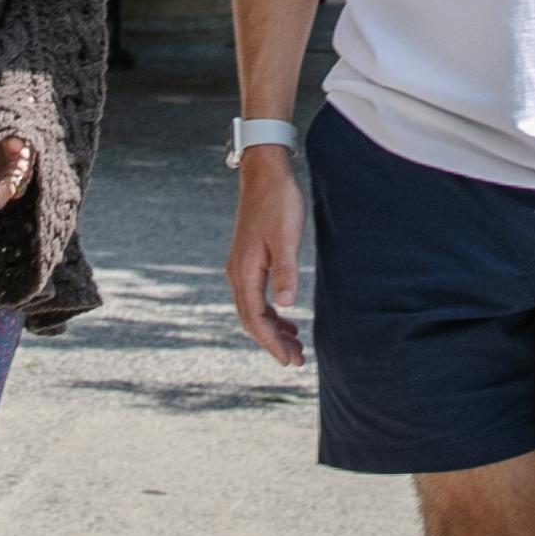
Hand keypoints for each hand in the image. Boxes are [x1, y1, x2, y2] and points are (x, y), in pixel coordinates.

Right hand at [226, 151, 306, 366]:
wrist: (265, 174)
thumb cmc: (277, 203)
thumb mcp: (286, 238)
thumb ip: (285, 272)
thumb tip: (286, 306)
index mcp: (245, 271)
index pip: (255, 319)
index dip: (271, 343)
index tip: (290, 360)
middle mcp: (238, 272)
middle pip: (251, 319)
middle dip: (272, 342)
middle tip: (296, 361)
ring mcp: (242, 266)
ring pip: (253, 309)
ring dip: (272, 329)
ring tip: (294, 345)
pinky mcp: (250, 259)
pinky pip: (256, 295)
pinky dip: (271, 312)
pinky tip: (286, 316)